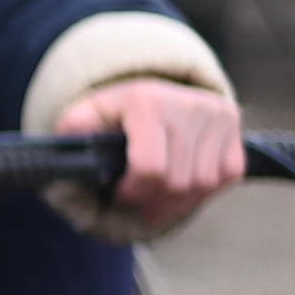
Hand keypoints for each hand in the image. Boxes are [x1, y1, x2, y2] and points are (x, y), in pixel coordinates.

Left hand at [62, 78, 247, 234]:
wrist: (144, 93)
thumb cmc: (109, 119)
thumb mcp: (80, 127)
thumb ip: (67, 156)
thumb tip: (60, 182)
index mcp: (146, 100)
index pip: (150, 168)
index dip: (132, 193)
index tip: (119, 194)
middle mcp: (187, 102)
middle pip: (179, 181)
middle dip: (153, 202)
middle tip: (136, 201)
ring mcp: (216, 112)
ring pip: (205, 183)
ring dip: (177, 201)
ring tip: (155, 197)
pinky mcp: (234, 124)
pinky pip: (227, 176)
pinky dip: (203, 190)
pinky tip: (180, 185)